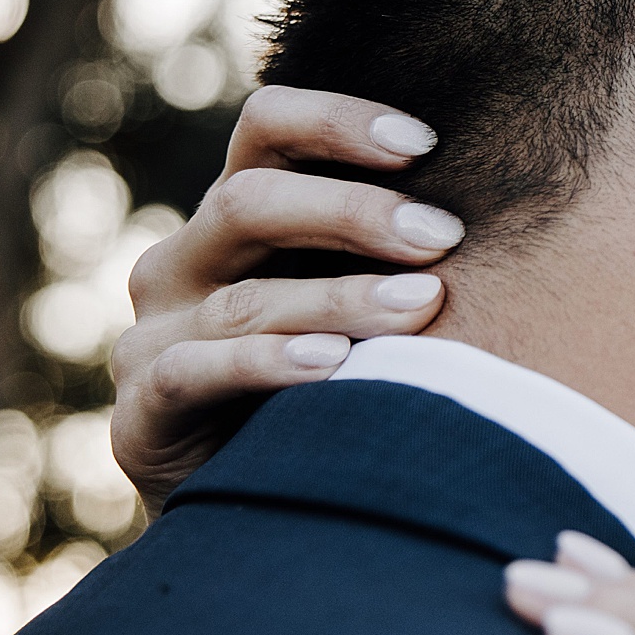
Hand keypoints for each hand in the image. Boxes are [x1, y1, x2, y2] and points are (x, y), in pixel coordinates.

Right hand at [107, 83, 463, 508]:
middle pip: (251, 200)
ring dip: (339, 296)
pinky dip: (270, 364)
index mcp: (230, 216)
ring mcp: (149, 336)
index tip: (426, 142)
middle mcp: (180, 262)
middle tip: (443, 234)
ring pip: (244, 296)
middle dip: (355, 211)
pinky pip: (196, 372)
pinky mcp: (139, 414)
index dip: (338, 120)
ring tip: (421, 302)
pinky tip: (334, 364)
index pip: (265, 126)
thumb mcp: (345, 299)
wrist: (249, 514)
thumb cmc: (321, 382)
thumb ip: (383, 248)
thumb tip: (494, 199)